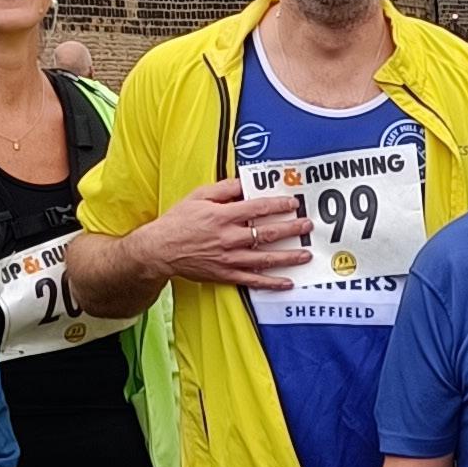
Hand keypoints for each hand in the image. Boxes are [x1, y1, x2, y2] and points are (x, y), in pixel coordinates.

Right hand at [134, 177, 312, 289]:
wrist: (160, 250)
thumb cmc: (178, 221)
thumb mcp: (198, 196)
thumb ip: (224, 189)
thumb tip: (245, 183)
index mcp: (223, 216)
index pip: (257, 208)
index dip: (278, 205)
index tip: (293, 203)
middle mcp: (229, 237)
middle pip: (266, 233)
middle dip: (291, 229)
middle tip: (307, 226)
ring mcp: (229, 258)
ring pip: (265, 258)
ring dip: (288, 256)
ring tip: (306, 254)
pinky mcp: (226, 274)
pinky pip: (253, 280)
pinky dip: (271, 283)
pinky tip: (287, 282)